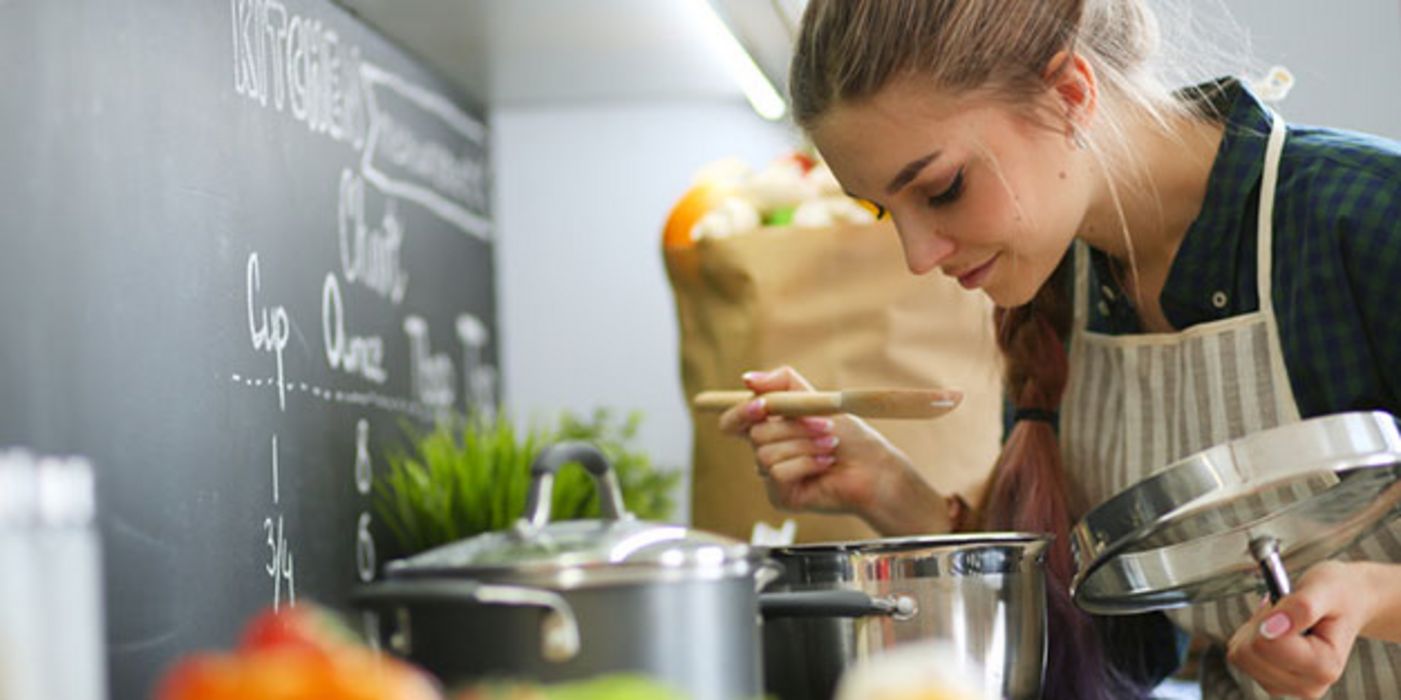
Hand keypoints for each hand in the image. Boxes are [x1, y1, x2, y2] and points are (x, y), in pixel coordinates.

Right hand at [716, 366, 945, 533]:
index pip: (733, 421)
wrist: (874, 469)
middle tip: (825, 426)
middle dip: (793, 426)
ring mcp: (772, 476)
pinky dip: (806, 463)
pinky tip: (825, 464)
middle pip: (755, 433)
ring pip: (767, 454)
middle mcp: (766, 452)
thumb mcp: (816, 400)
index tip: (762, 405)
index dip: (740, 411)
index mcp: (769, 428)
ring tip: (830, 446)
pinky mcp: (781, 497)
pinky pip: (778, 473)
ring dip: (804, 445)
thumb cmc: (850, 437)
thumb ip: (783, 383)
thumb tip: (747, 379)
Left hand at [1226, 560, 1375, 698]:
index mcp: (1325, 668)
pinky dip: (1249, 637)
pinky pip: (1238, 656)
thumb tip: (1270, 629)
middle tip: (1285, 610)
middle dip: (1260, 623)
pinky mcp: (1271, 682)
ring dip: (1253, 630)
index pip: (1267, 645)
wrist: (1348, 603)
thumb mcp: (1324, 589)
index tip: (1287, 604)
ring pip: (1240, 656)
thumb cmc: (1336, 594)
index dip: (1268, 617)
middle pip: (1248, 653)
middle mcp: (1308, 687)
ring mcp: (1288, 688)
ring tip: (1282, 620)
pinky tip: (1274, 631)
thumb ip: (1300, 608)